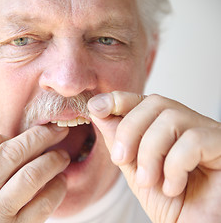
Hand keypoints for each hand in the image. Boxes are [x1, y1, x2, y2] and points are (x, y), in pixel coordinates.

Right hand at [0, 125, 69, 222]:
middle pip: (14, 152)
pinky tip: (60, 182)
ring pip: (31, 175)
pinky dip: (56, 189)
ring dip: (53, 161)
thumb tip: (16, 143)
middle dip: (41, 136)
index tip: (24, 141)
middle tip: (57, 131)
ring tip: (62, 156)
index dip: (12, 136)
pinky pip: (42, 204)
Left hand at [88, 91, 220, 222]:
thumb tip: (99, 111)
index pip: (143, 101)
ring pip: (171, 119)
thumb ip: (119, 141)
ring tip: (148, 180)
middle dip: (129, 131)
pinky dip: (174, 166)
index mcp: (167, 127)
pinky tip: (173, 186)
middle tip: (120, 159)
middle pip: (155, 103)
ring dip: (149, 153)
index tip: (96, 107)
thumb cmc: (170, 204)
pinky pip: (194, 141)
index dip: (118, 99)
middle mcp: (189, 124)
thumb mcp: (134, 169)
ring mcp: (208, 132)